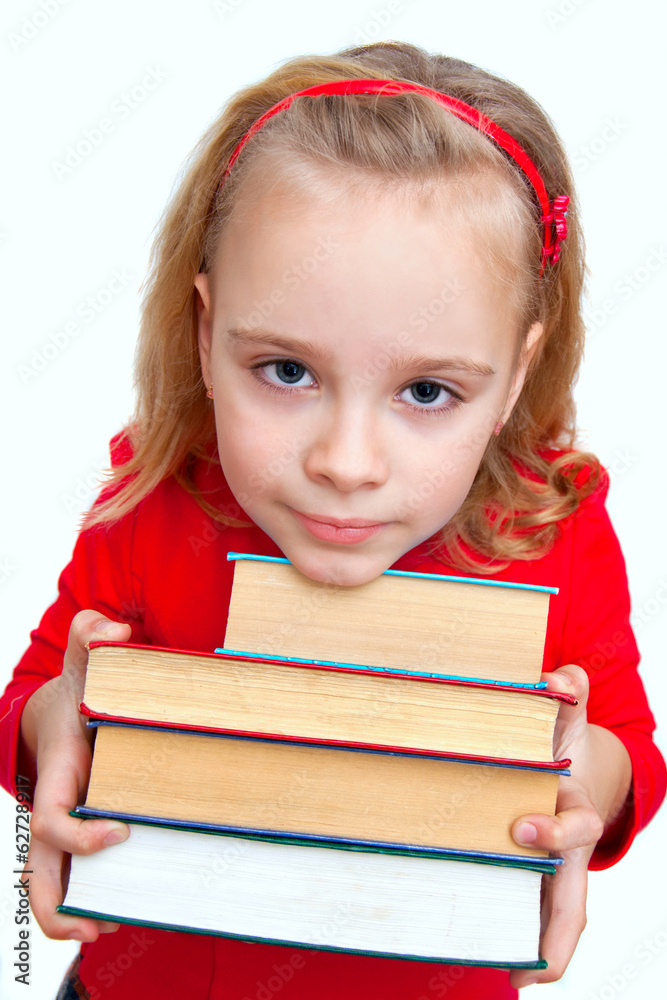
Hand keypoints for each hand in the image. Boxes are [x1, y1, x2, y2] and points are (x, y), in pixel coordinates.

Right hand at [21, 610, 131, 941]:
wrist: (56, 715)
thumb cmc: (76, 693)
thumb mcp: (85, 662)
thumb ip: (94, 636)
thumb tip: (117, 629)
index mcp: (57, 778)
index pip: (52, 822)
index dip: (80, 837)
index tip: (122, 833)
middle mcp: (54, 811)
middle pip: (38, 875)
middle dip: (60, 909)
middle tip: (100, 925)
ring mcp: (63, 829)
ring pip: (50, 888)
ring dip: (76, 916)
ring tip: (117, 926)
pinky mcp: (79, 835)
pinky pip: (75, 877)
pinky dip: (93, 897)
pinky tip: (128, 905)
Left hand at [508, 664, 631, 987]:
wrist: (564, 770)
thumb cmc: (560, 748)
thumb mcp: (565, 719)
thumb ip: (566, 696)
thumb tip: (562, 677)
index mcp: (573, 817)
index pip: (575, 835)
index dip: (554, 836)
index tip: (520, 829)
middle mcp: (563, 858)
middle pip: (567, 908)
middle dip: (548, 935)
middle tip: (518, 961)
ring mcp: (542, 876)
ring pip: (543, 928)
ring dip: (523, 953)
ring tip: (492, 977)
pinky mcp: (519, 883)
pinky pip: (516, 920)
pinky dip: (505, 946)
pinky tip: (472, 959)